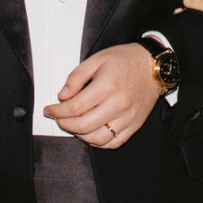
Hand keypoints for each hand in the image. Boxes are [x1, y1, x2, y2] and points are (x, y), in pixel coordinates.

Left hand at [46, 43, 162, 146]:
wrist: (153, 67)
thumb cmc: (125, 60)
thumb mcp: (96, 60)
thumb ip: (76, 78)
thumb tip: (62, 97)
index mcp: (108, 86)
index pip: (75, 107)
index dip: (57, 111)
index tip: (49, 110)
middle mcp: (119, 104)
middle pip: (83, 125)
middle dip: (64, 124)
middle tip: (58, 118)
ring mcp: (128, 117)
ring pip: (96, 138)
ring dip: (79, 135)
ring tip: (73, 125)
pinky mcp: (134, 125)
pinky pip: (113, 143)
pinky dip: (97, 142)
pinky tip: (89, 133)